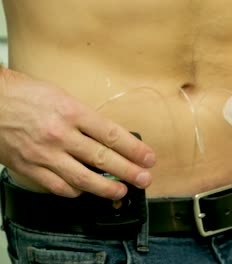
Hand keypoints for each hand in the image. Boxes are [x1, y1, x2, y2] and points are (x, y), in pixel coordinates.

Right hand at [0, 68, 155, 198]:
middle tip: (145, 179)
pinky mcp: (29, 168)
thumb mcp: (62, 97)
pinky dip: (76, 191)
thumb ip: (85, 119)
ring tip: (122, 191)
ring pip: (83, 179)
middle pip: (103, 159)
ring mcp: (44, 154)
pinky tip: (86, 191)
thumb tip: (110, 138)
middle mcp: (60, 134)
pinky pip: (59, 187)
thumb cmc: (25, 95)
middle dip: (129, 172)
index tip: (148, 158)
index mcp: (71, 112)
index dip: (134, 149)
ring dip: (107, 188)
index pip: (112, 134)